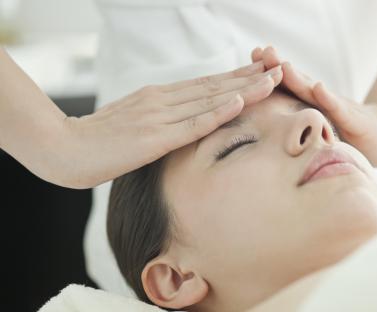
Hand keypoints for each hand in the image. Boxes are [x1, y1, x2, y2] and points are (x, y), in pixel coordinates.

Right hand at [56, 62, 281, 187]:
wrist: (62, 148)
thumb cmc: (97, 140)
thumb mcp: (134, 123)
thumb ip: (159, 120)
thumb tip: (182, 123)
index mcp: (160, 98)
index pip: (206, 85)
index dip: (238, 78)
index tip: (263, 72)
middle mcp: (163, 101)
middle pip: (215, 86)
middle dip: (251, 77)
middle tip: (280, 67)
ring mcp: (159, 117)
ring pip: (210, 100)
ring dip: (245, 89)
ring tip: (274, 80)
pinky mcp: (153, 138)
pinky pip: (191, 125)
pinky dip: (217, 113)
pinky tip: (239, 102)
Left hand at [251, 47, 376, 166]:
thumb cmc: (348, 136)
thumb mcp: (319, 135)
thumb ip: (298, 129)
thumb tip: (263, 141)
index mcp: (309, 106)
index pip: (285, 89)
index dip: (267, 75)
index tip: (250, 59)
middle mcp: (321, 103)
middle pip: (296, 83)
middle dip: (277, 67)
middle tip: (261, 52)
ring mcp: (338, 110)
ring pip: (314, 92)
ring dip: (299, 78)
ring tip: (283, 65)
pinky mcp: (355, 121)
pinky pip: (339, 109)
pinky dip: (328, 98)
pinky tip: (318, 88)